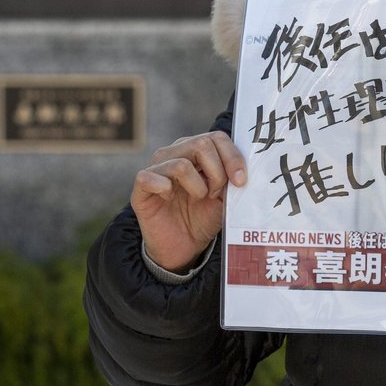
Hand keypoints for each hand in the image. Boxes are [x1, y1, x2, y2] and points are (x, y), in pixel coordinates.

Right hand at [131, 131, 245, 271]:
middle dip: (217, 173)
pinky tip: (170, 199)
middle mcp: (174, 153)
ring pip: (182, 164)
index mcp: (196, 151)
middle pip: (202, 144)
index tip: (240, 182)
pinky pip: (150, 177)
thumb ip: (233, 179)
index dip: (232, 158)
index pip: (216, 138)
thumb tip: (244, 170)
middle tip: (216, 194)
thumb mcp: (225, 197)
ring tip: (198, 199)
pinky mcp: (141, 187)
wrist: (184, 247)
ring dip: (197, 186)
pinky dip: (166, 189)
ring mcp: (156, 168)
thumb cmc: (204, 217)